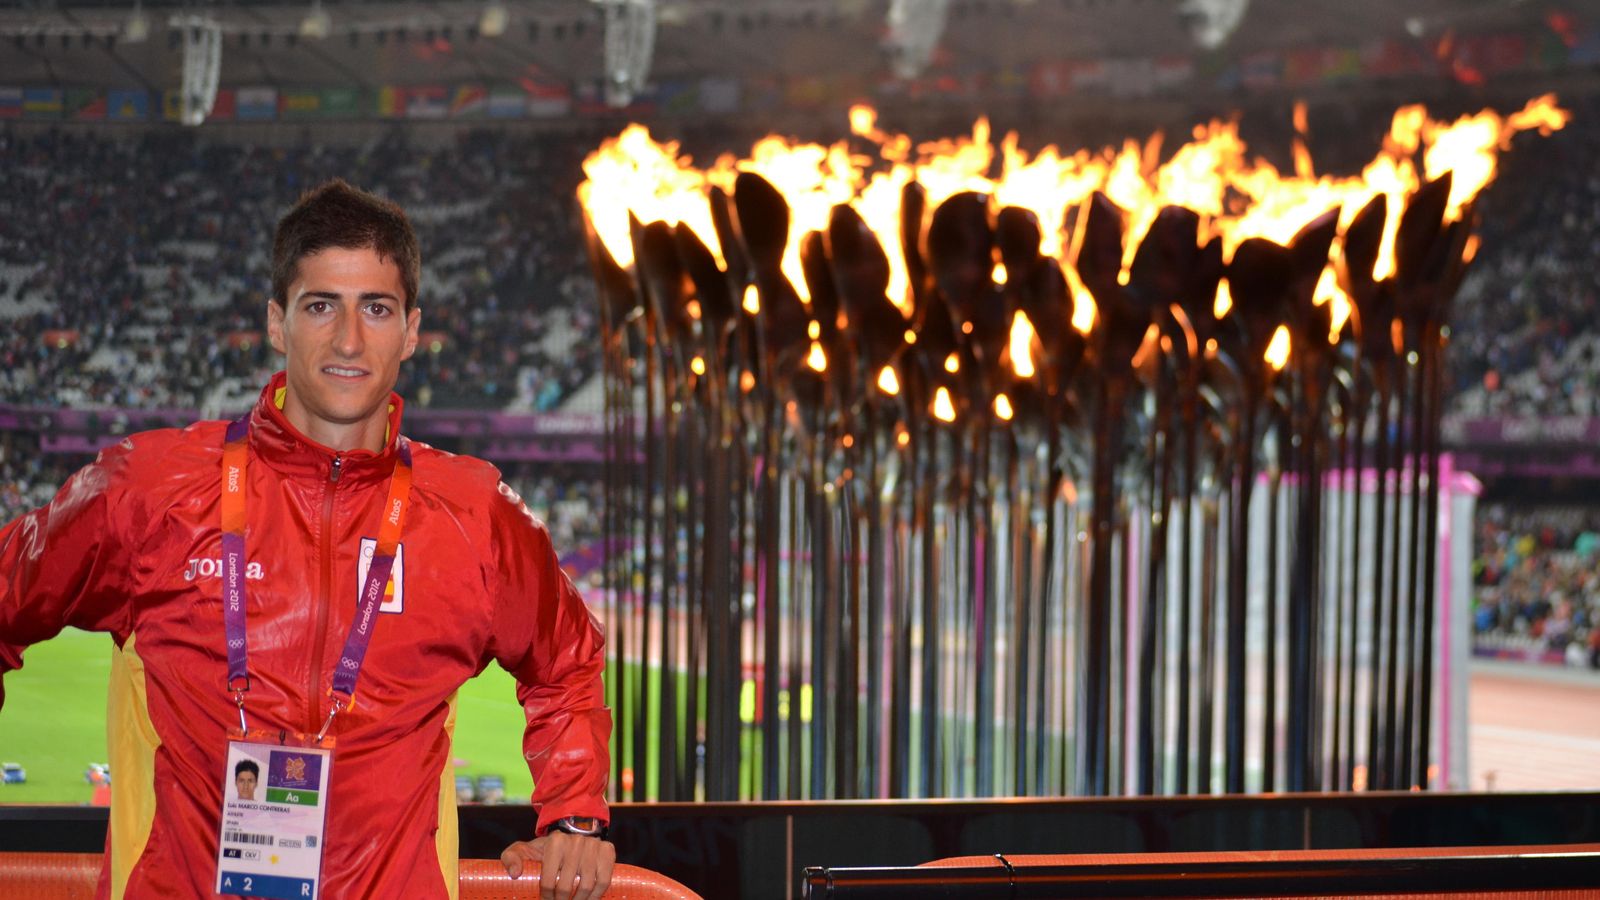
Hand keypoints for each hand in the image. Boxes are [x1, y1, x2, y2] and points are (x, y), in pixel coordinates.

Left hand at [500, 831, 615, 899]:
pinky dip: (597, 896)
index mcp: (554, 842)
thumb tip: (516, 873)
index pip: (548, 881)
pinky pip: (604, 881)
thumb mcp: (524, 849)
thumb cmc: (545, 849)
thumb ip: (511, 858)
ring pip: (586, 886)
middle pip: (567, 887)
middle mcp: (575, 842)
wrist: (573, 834)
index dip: (546, 898)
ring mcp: (593, 846)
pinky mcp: (607, 852)